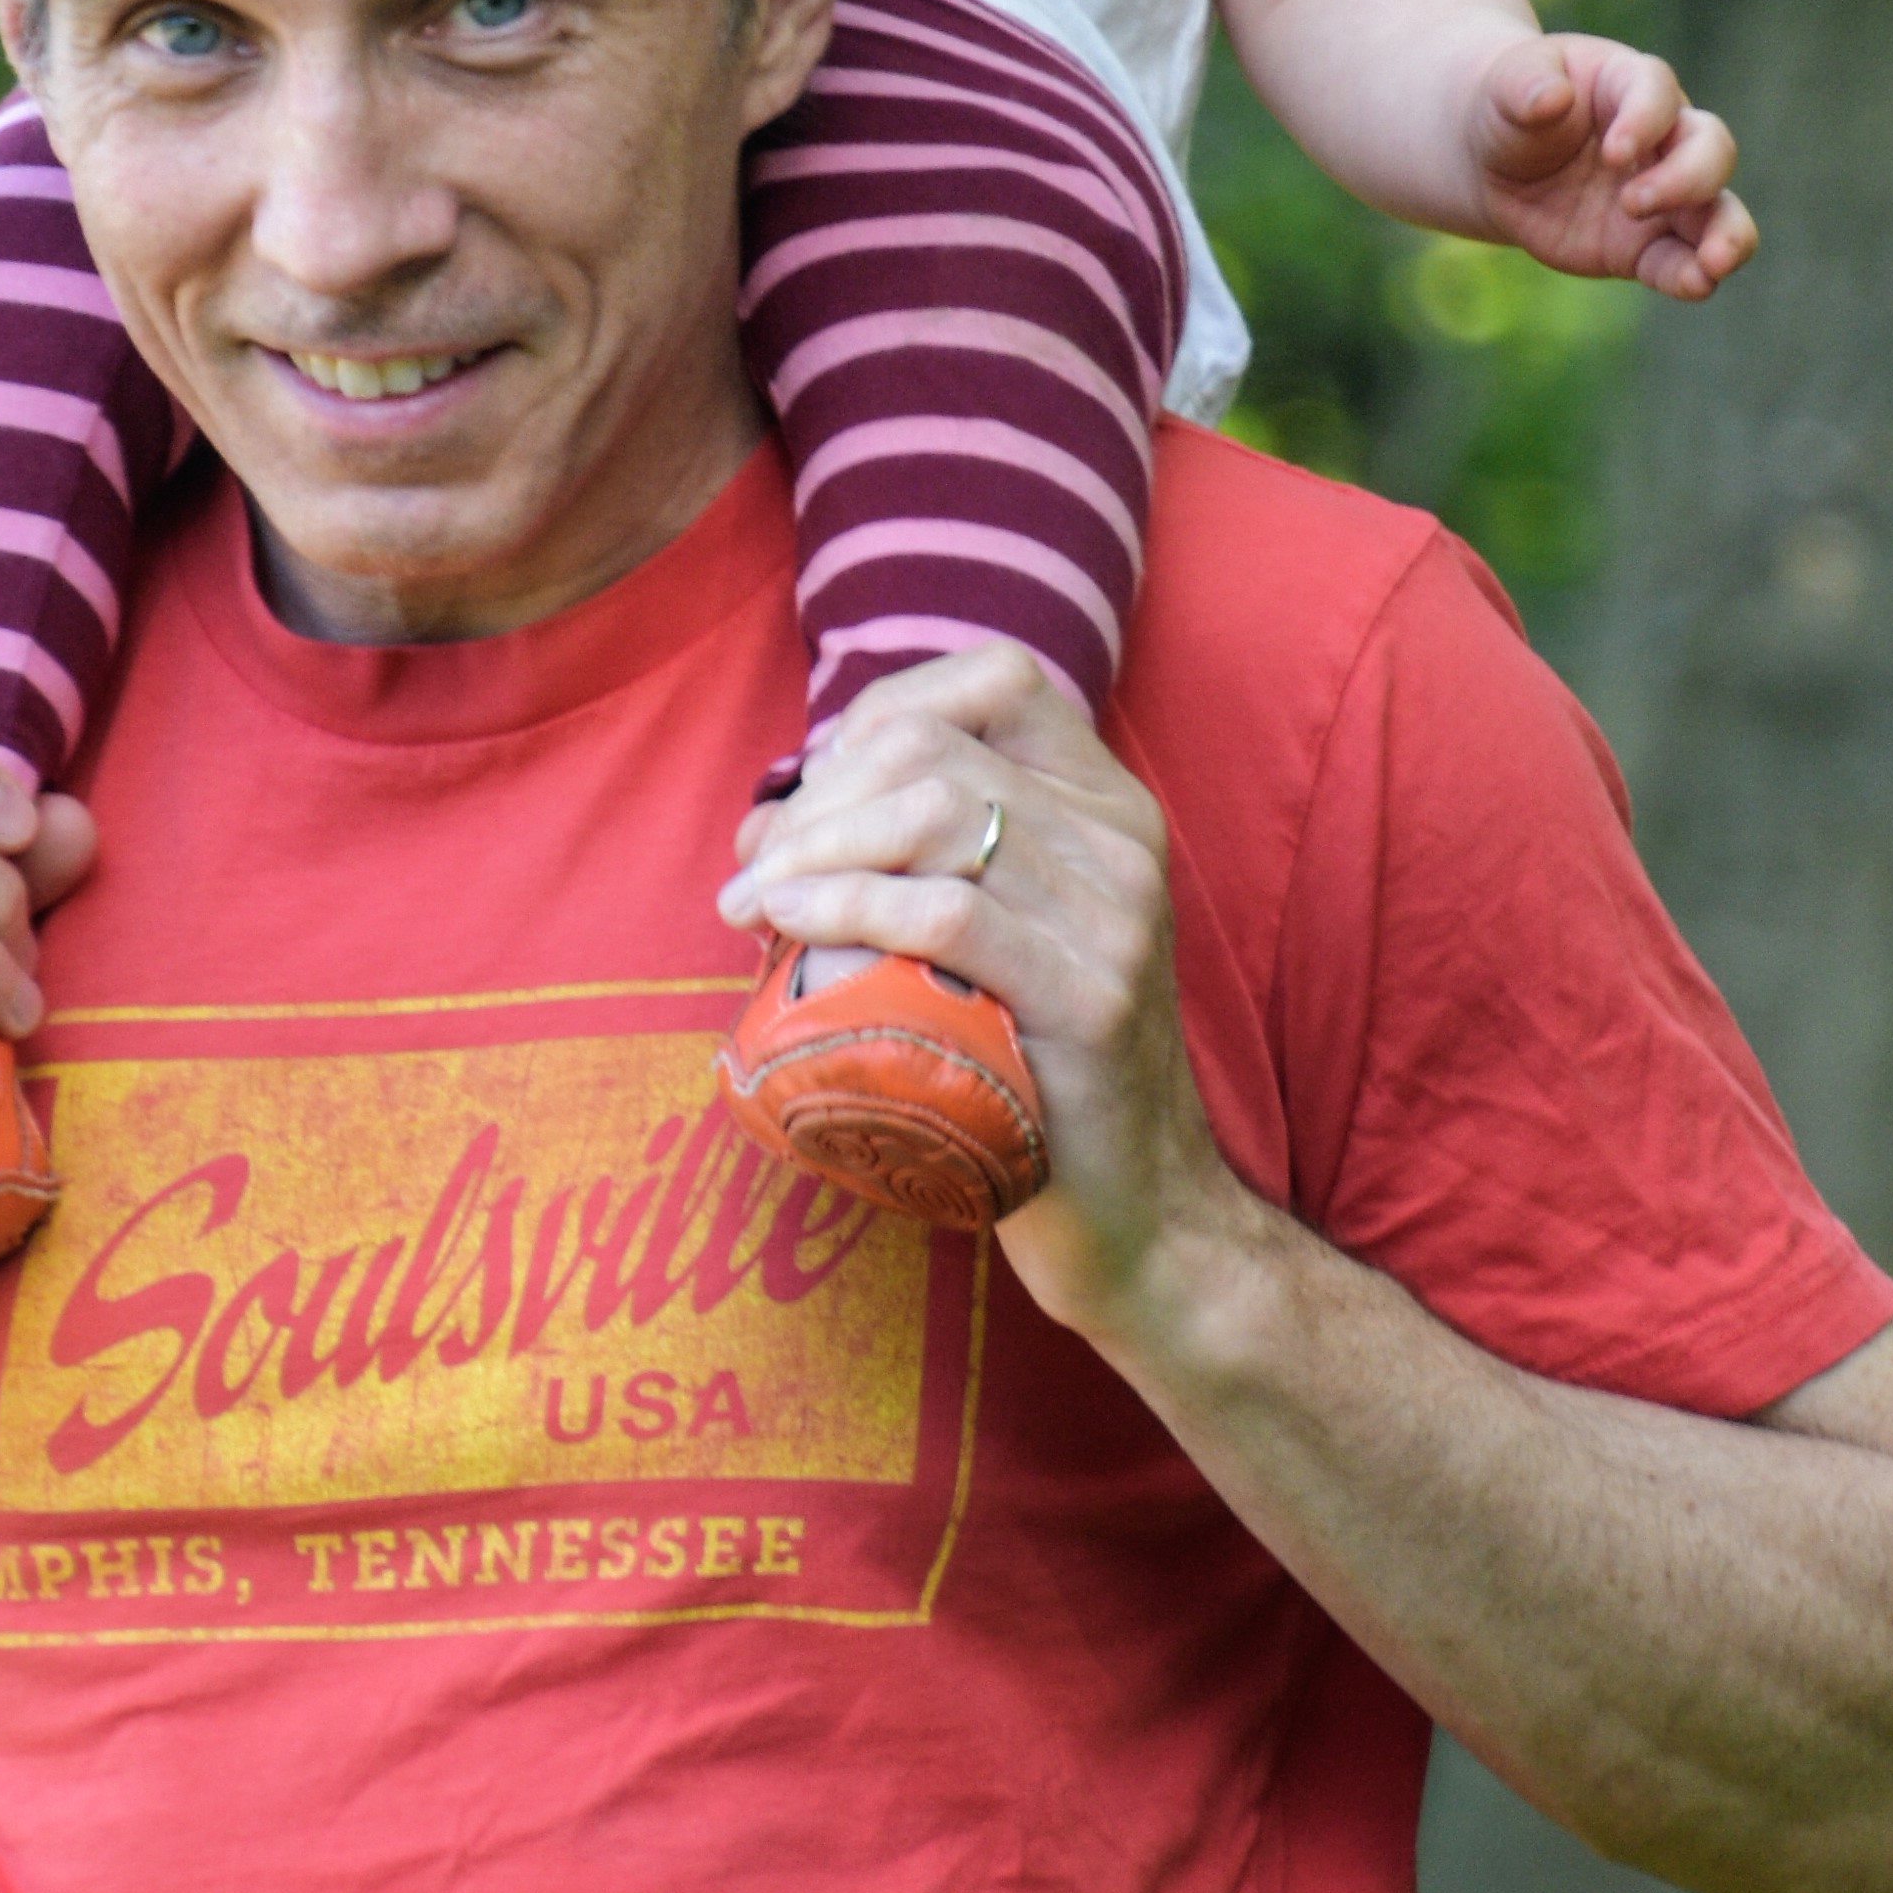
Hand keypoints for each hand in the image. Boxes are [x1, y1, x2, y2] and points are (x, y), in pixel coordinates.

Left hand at [721, 649, 1245, 1346]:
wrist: (1140, 1213)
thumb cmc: (1034, 1073)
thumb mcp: (995, 941)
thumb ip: (919, 863)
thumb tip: (767, 822)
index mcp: (1108, 805)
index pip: (992, 679)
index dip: (876, 718)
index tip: (809, 798)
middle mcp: (1124, 840)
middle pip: (934, 749)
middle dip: (817, 799)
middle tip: (754, 871)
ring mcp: (1117, 916)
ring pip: (934, 814)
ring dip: (813, 848)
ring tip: (753, 905)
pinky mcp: (1093, 998)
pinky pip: (949, 913)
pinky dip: (848, 904)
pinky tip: (790, 928)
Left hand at [1463, 29, 1754, 298]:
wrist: (1496, 164)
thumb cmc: (1511, 109)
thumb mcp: (1506, 88)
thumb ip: (1527, 87)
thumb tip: (1552, 97)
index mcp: (1630, 84)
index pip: (1657, 92)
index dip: (1645, 120)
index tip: (1613, 152)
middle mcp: (1663, 138)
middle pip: (1709, 147)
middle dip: (1686, 177)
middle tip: (1633, 203)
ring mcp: (1661, 196)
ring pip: (1718, 209)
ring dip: (1725, 233)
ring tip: (1715, 260)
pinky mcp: (1643, 245)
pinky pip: (1680, 261)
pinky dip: (1693, 275)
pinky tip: (1696, 285)